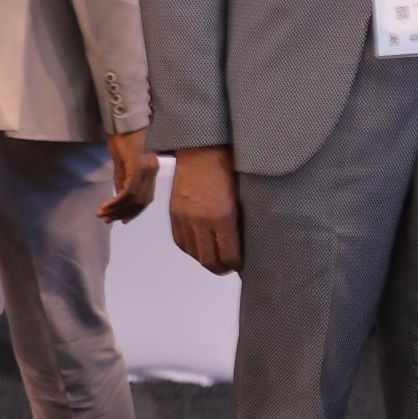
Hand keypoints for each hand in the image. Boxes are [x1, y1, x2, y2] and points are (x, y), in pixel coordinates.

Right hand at [98, 130, 158, 222]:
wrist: (122, 122)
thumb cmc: (121, 140)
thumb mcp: (122, 165)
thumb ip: (123, 181)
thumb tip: (119, 199)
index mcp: (151, 171)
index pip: (147, 198)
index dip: (135, 212)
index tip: (122, 220)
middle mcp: (153, 171)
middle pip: (142, 201)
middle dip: (124, 213)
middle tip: (107, 220)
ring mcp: (147, 168)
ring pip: (135, 198)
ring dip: (117, 209)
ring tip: (102, 214)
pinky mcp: (138, 165)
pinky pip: (129, 190)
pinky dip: (117, 201)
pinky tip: (105, 206)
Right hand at [168, 145, 242, 272]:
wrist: (202, 150)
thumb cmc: (229, 168)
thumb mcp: (242, 196)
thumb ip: (240, 221)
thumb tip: (244, 241)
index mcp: (223, 217)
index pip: (228, 256)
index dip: (235, 266)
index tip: (241, 266)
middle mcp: (202, 221)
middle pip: (208, 260)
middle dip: (221, 268)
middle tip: (229, 267)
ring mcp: (185, 218)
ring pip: (193, 253)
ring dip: (205, 259)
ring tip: (216, 258)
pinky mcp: (174, 213)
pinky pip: (180, 241)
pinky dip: (191, 249)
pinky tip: (201, 247)